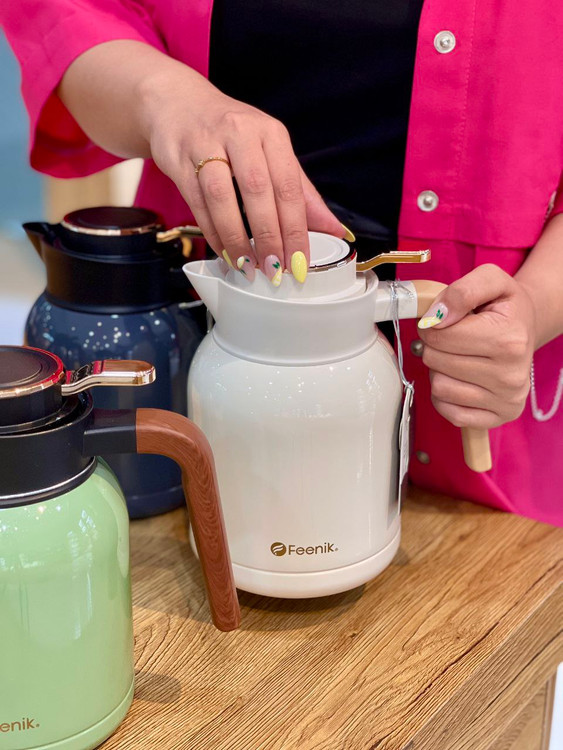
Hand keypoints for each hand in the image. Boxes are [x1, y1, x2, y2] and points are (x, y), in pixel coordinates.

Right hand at [143, 68, 343, 282]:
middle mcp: (240, 133)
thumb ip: (301, 193)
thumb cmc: (232, 134)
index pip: (288, 185)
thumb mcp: (272, 153)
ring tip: (248, 266)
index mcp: (270, 133)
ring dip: (236, 237)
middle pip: (257, 190)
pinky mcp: (178, 159)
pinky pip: (197, 202)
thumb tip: (335, 229)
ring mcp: (205, 144)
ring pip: (222, 197)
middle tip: (274, 268)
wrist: (178, 104)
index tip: (300, 260)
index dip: (296, 227)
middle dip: (268, 235)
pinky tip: (225, 252)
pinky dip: (212, 233)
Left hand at [417, 264, 535, 428]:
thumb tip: (435, 318)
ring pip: (439, 388)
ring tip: (457, 358)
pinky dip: (445, 396)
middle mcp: (511, 375)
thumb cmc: (505, 306)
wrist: (526, 327)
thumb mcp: (490, 279)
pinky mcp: (499, 417)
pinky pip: (450, 413)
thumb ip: (461, 291)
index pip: (439, 336)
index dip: (431, 325)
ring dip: (439, 370)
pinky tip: (458, 379)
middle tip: (451, 340)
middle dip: (434, 347)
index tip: (442, 321)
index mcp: (509, 339)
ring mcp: (507, 400)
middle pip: (436, 362)